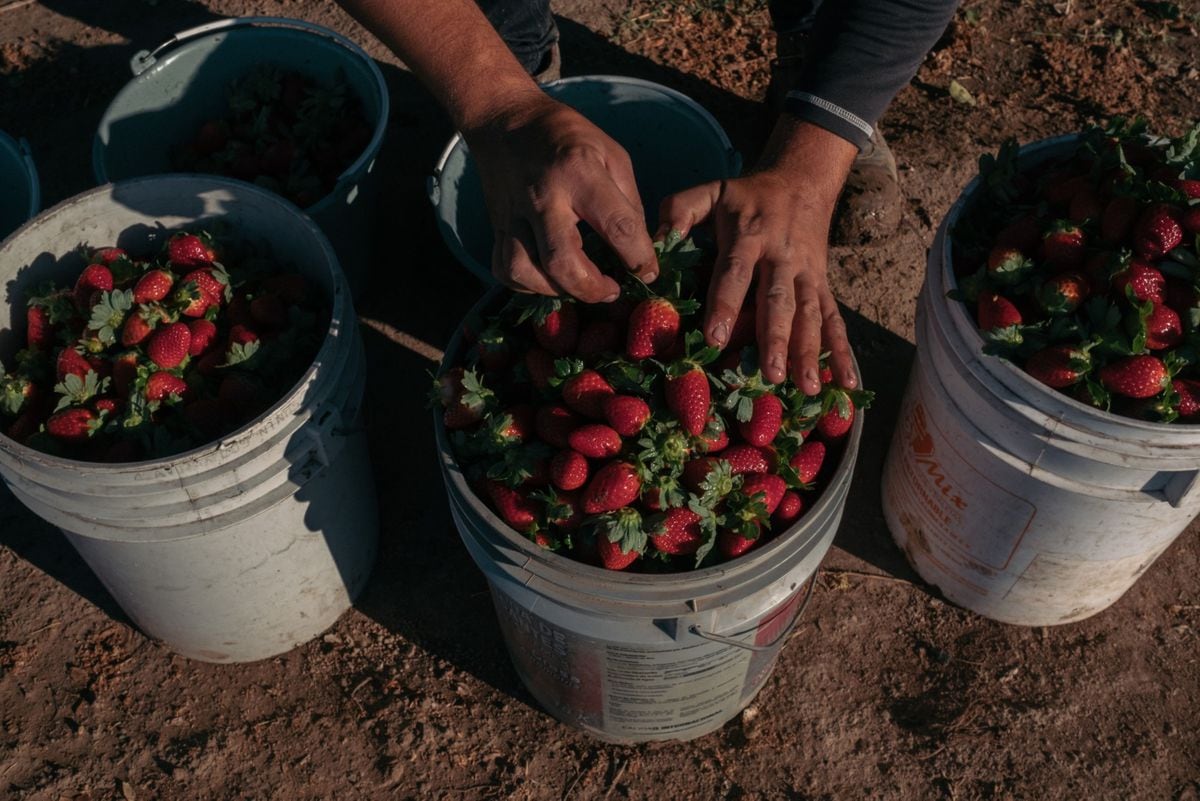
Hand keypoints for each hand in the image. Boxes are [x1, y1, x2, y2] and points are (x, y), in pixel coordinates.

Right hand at [463, 94, 657, 301]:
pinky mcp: (496, 226)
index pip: (617, 225)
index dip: (638, 258)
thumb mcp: (612, 154)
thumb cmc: (566, 136)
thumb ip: (628, 203)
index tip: (647, 273)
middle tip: (611, 291)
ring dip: (556, 290)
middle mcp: (544, 196)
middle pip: (561, 260)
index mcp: (580, 172)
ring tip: (578, 285)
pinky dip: (527, 284)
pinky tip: (548, 279)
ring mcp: (514, 214)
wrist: (506, 121)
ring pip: (524, 270)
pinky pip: (504, 269)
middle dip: (591, 288)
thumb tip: (639, 249)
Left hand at [656, 121, 859, 394]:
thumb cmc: (747, 196)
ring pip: (810, 315)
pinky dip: (843, 352)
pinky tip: (848, 382)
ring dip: (809, 352)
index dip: (725, 305)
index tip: (715, 338)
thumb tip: (654, 242)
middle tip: (771, 374)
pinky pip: (835, 320)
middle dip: (776, 339)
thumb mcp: (712, 191)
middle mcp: (781, 259)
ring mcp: (806, 274)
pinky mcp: (823, 285)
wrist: (802, 181)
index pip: (735, 273)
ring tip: (807, 387)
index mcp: (749, 237)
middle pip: (778, 301)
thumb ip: (681, 210)